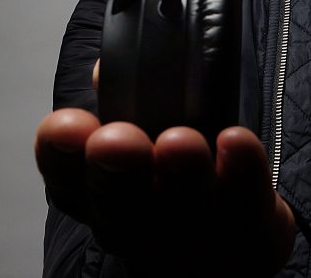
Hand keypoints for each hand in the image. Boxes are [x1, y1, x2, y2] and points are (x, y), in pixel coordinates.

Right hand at [35, 106, 294, 274]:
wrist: (234, 242)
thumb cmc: (174, 175)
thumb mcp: (138, 132)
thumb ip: (121, 97)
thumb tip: (104, 69)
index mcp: (100, 194)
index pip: (68, 179)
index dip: (60, 154)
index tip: (66, 123)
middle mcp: (137, 221)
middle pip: (119, 202)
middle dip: (116, 168)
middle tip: (116, 139)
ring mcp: (193, 231)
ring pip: (183, 205)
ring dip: (180, 171)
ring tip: (180, 140)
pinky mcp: (250, 228)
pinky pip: (246, 201)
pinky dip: (242, 171)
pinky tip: (236, 141)